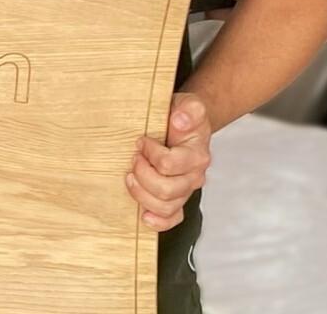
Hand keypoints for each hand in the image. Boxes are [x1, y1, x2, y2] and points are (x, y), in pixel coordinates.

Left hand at [127, 93, 212, 230]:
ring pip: (166, 206)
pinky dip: (158, 221)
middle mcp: (194, 176)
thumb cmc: (182, 115)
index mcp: (197, 155)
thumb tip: (180, 121)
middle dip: (143, 174)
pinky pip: (171, 219)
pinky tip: (144, 216)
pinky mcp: (176, 199)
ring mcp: (185, 190)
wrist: (185, 124)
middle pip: (167, 189)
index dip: (150, 153)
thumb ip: (189, 110)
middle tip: (133, 158)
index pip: (169, 164)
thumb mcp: (188, 104)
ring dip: (142, 193)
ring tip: (130, 176)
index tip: (141, 141)